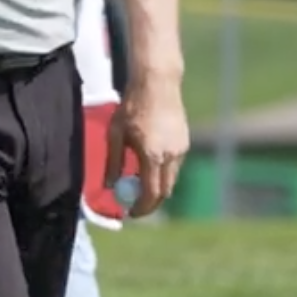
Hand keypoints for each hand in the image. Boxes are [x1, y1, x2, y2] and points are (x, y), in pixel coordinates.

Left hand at [108, 70, 188, 217]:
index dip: (141, 207)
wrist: (158, 83)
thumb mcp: (115, 134)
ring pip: (171, 179)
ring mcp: (181, 149)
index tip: (130, 213)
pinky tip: (150, 163)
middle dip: (151, 203)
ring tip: (139, 184)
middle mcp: (171, 155)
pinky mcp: (186, 142)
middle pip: (164, 192)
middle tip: (136, 206)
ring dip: (157, 187)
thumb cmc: (131, 106)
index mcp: (152, 155)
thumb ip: (113, 162)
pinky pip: (175, 166)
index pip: (150, 193)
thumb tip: (110, 186)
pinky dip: (163, 172)